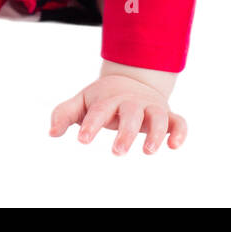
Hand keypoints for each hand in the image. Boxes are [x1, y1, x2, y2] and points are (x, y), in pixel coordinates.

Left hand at [49, 74, 186, 154]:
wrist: (133, 79)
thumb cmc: (104, 98)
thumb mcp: (83, 101)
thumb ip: (65, 114)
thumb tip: (51, 132)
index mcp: (109, 99)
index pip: (100, 110)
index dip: (92, 124)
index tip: (82, 140)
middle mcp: (132, 102)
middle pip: (131, 113)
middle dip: (125, 132)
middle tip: (117, 152)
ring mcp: (151, 107)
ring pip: (157, 117)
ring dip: (155, 133)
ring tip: (148, 151)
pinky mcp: (167, 115)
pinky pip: (178, 122)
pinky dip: (179, 132)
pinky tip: (174, 146)